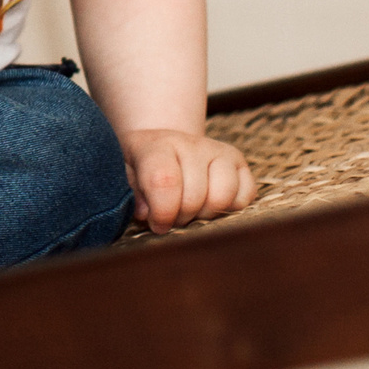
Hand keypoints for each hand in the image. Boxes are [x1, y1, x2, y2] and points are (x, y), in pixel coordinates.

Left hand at [119, 129, 256, 232]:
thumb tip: (145, 213)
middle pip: (195, 197)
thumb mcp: (123, 174)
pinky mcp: (240, 163)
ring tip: (190, 210)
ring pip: (222, 197)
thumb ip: (129, 192)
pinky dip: (230, 208)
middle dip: (181, 218)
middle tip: (171, 215)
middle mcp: (192, 144)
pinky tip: (210, 203)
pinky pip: (245, 196)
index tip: (156, 224)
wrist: (164, 146)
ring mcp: (219, 151)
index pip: (165, 180)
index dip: (162, 212)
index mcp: (158, 145)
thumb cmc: (140, 166)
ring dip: (205, 215)